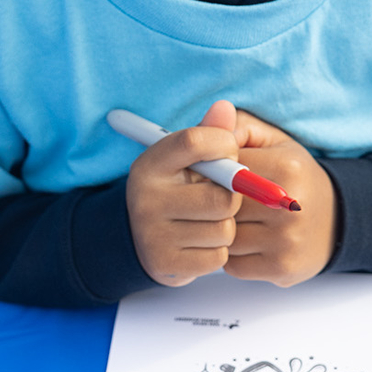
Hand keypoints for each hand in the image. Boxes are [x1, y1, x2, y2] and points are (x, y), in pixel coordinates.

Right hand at [125, 102, 245, 285]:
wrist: (140, 241)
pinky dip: (218, 251)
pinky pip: (219, 257)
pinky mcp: (167, 264)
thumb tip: (226, 108)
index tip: (229, 151)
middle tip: (221, 196)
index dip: (223, 144)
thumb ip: (207, 133)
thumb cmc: (174, 191)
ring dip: (226, 227)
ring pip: (224, 230)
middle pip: (222, 198)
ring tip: (208, 221)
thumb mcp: (183, 160)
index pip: (193, 142)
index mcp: (149, 164)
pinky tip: (202, 243)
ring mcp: (153, 234)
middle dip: (231, 199)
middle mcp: (146, 198)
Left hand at [221, 108, 338, 286]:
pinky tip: (245, 242)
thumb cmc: (295, 177)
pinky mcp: (281, 269)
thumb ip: (240, 127)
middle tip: (212, 201)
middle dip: (211, 204)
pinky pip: (233, 265)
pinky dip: (232, 256)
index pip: (224, 169)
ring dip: (220, 232)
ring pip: (224, 238)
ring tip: (232, 221)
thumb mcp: (275, 142)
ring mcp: (286, 241)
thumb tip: (210, 122)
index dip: (209, 173)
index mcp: (285, 168)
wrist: (338, 220)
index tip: (208, 176)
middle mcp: (288, 207)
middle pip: (221, 206)